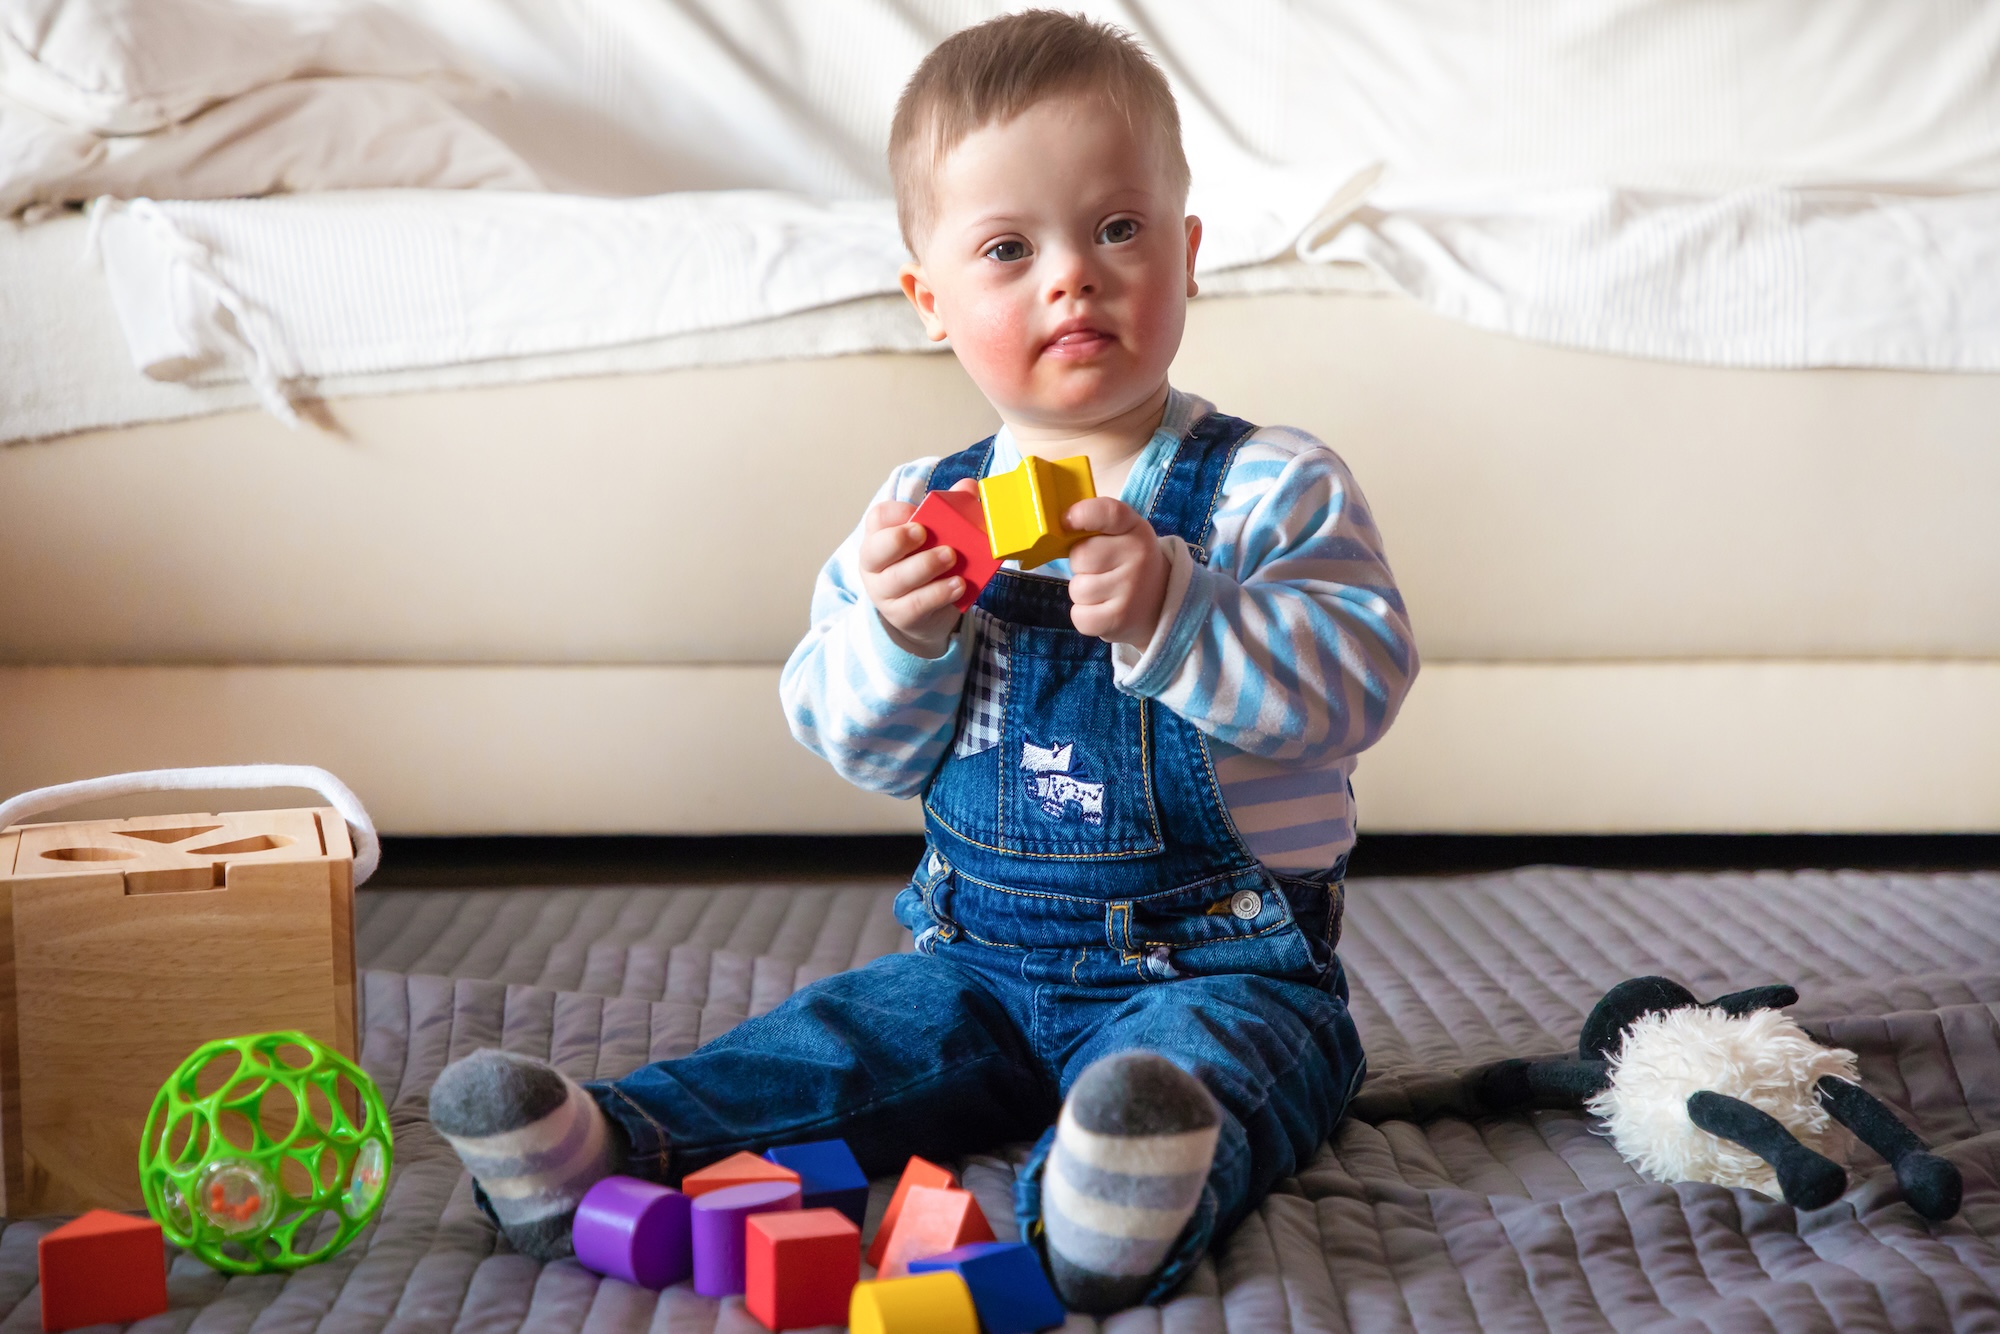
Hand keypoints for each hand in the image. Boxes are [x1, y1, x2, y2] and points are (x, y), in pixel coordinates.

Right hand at [859, 478, 977, 656]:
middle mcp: (875, 565)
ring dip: (925, 566)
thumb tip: (968, 486)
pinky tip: (959, 584)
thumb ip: (951, 510)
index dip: (897, 513)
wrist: (925, 613)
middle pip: (876, 550)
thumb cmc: (926, 565)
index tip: (918, 512)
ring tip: (952, 557)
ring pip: (897, 579)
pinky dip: (939, 593)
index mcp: (880, 536)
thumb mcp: (937, 537)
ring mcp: (884, 593)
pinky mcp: (901, 616)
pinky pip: (916, 604)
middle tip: (924, 533)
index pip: (877, 518)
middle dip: (899, 539)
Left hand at [1065, 498, 1168, 648]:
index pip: (1107, 513)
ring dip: (1083, 592)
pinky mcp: (1120, 619)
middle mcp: (1138, 556)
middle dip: (1080, 564)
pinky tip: (1103, 609)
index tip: (1067, 521)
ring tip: (1105, 591)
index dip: (1081, 514)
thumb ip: (1095, 523)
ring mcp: (1131, 590)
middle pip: (1080, 556)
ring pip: (1077, 589)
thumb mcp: (1123, 533)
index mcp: (1135, 529)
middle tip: (1101, 569)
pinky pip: (1079, 616)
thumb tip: (1060, 524)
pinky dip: (1084, 615)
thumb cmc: (1128, 562)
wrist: (1162, 601)